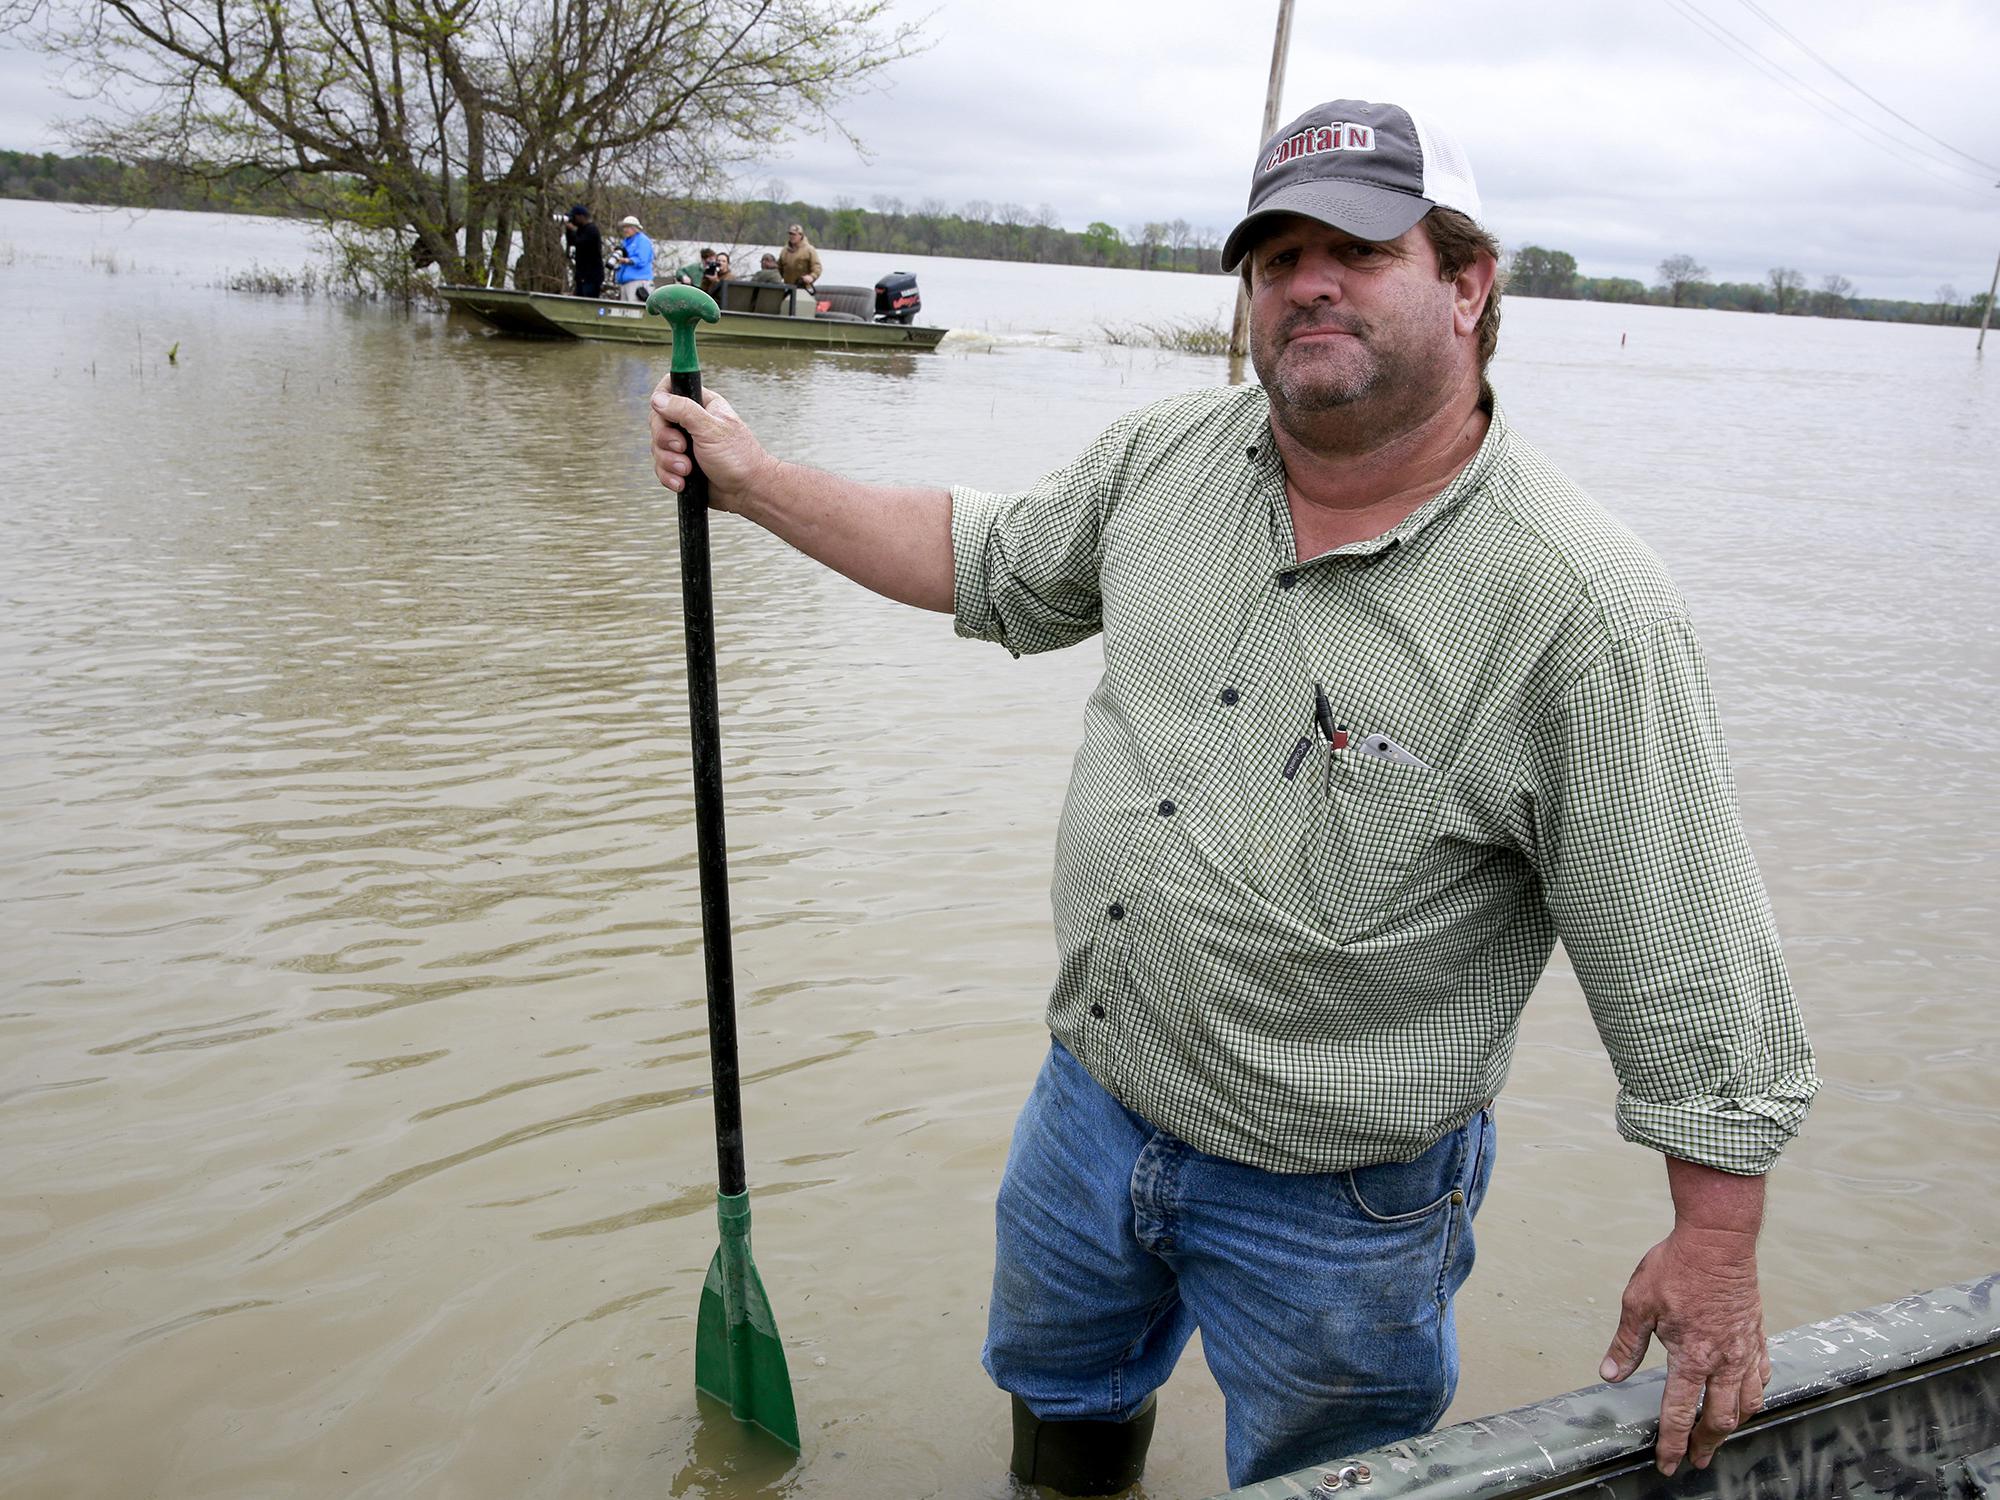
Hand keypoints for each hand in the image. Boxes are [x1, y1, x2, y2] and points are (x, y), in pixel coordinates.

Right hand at [649, 380, 776, 511]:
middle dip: (665, 439)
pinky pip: (661, 467)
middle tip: (682, 448)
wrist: (747, 491)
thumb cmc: (738, 458)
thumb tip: (658, 399)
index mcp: (702, 405)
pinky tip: (683, 482)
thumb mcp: (711, 429)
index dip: (661, 399)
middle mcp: (691, 422)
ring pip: (657, 446)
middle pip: (657, 420)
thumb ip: (684, 411)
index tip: (665, 415)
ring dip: (669, 461)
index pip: (671, 387)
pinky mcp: (681, 465)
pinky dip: (669, 476)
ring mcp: (685, 444)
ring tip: (688, 470)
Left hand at [1600, 1226, 1770, 1475]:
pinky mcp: (1758, 1336)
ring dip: (1733, 1425)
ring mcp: (1746, 1350)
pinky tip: (1748, 1398)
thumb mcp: (1638, 1303)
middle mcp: (1723, 1361)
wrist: (1717, 1241)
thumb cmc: (1676, 1267)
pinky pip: (1764, 1377)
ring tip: (1719, 1435)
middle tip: (1696, 1459)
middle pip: (1719, 1419)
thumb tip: (1610, 1374)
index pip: (1678, 1413)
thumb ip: (1626, 1344)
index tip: (1667, 1464)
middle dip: (1706, 1444)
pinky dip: (1756, 1395)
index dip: (1671, 1443)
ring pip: (1748, 1404)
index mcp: (1690, 1357)